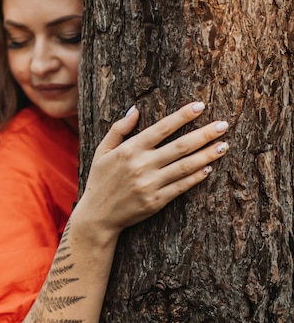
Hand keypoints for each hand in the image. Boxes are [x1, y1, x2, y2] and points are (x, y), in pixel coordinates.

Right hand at [81, 102, 228, 234]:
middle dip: (204, 134)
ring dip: (207, 155)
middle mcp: (142, 165)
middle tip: (224, 125)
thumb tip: (136, 110)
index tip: (200, 106)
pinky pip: (181, 187)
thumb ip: (118, 129)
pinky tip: (209, 167)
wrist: (97, 216)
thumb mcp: (102, 151)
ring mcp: (150, 184)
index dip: (182, 116)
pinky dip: (196, 177)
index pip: (162, 128)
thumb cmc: (100, 180)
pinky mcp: (156, 201)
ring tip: (224, 145)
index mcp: (130, 150)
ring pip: (185, 166)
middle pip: (180, 146)